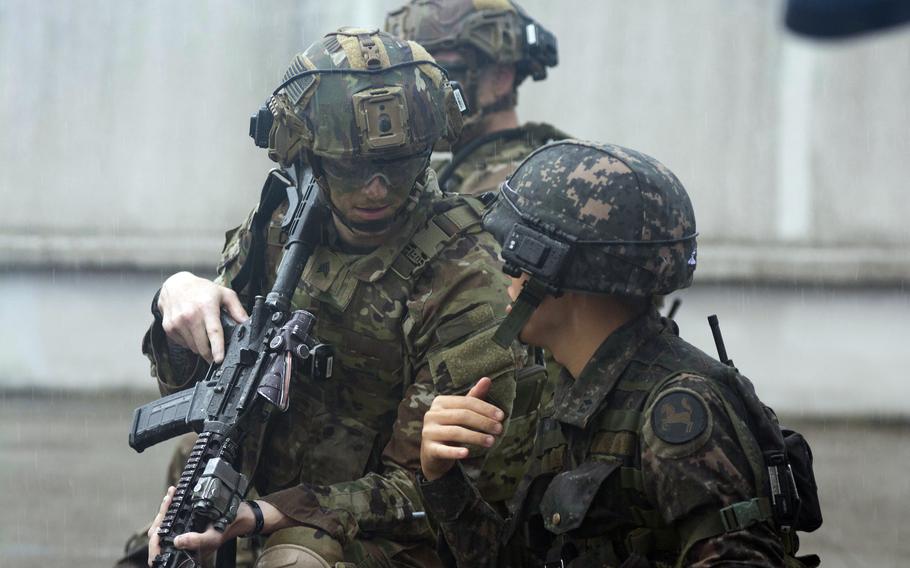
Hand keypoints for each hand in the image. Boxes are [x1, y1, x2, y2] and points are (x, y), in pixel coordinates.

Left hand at [147, 487, 265, 565]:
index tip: (157, 532)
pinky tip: (172, 495)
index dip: (155, 545)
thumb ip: (197, 541)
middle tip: (167, 502)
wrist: (239, 516)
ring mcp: (182, 533)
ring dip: (164, 509)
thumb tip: (178, 542)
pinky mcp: (185, 523)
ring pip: (164, 525)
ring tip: (170, 495)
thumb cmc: (227, 527)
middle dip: (160, 519)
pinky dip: (170, 505)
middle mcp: (181, 545)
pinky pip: (172, 516)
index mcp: (185, 553)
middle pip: (160, 536)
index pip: (161, 553)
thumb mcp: (214, 536)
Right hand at [158, 271, 247, 362]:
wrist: (175, 285)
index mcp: (206, 307)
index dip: (217, 348)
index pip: (213, 332)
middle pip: (202, 345)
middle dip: (211, 354)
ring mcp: (177, 322)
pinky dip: (190, 342)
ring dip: (200, 347)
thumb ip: (237, 309)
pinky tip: (192, 331)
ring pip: (193, 347)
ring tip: (203, 335)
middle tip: (216, 354)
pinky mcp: (168, 327)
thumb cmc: (202, 290)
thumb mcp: (224, 294)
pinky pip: (183, 344)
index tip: (219, 360)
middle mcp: (190, 315)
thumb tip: (246, 323)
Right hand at [420, 377, 505, 480]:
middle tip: (499, 429)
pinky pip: (443, 450)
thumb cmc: (450, 427)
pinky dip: (455, 452)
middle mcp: (432, 414)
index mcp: (440, 402)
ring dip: (476, 437)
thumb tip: (487, 379)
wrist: (433, 453)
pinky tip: (467, 453)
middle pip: (462, 415)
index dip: (485, 408)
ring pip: (456, 432)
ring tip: (491, 441)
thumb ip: (474, 397)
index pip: (466, 402)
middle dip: (483, 422)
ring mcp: (428, 432)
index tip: (501, 416)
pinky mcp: (429, 449)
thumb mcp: (461, 412)